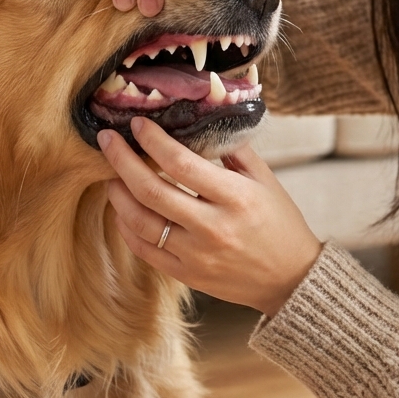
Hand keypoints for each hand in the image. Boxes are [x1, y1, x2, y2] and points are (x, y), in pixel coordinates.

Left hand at [97, 117, 322, 317]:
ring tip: (110, 174)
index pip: (182, 164)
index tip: (137, 124)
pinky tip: (123, 209)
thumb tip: (201, 118)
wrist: (292, 278)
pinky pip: (144, 250)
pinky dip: (127, 226)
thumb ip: (232, 149)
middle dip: (121, 160)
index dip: (153, 141)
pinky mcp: (187, 275)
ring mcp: (196, 255)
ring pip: (140, 222)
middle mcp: (212, 227)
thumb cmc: (279, 222)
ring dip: (118, 194)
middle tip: (106, 139)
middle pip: (151, 190)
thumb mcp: (265, 179)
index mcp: (235, 197)